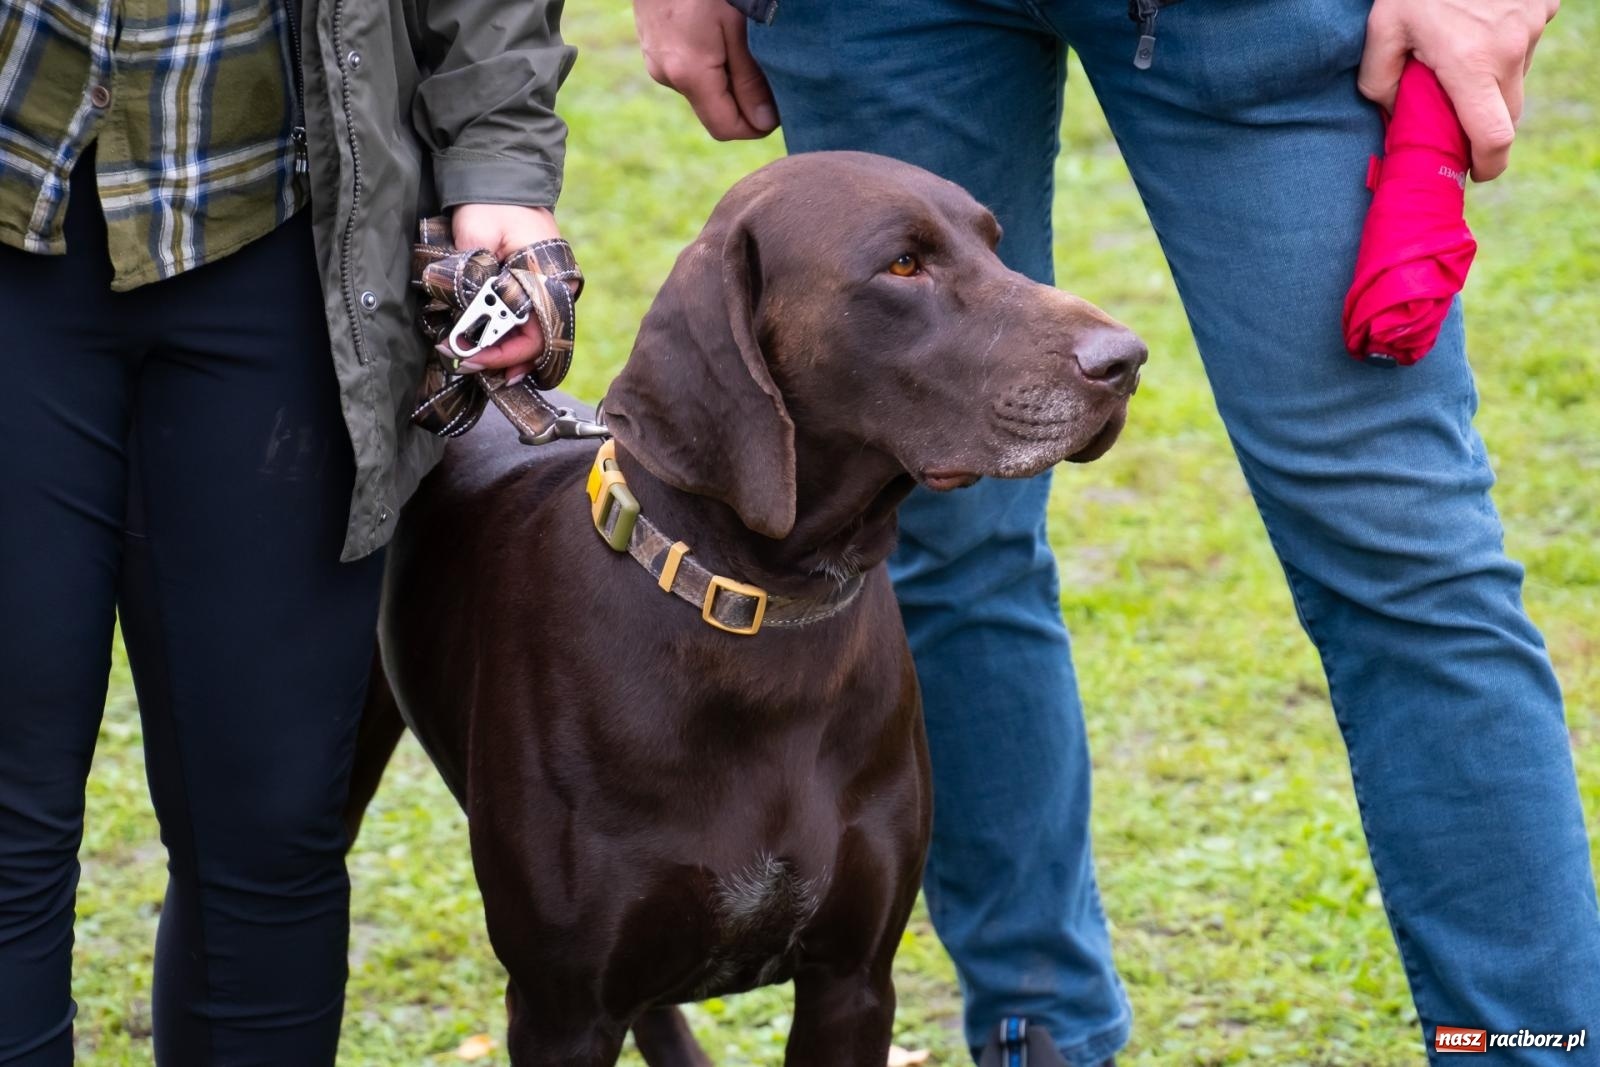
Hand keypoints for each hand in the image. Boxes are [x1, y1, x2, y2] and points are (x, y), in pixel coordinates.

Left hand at [450, 203, 561, 384]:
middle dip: (503, 360)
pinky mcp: (531, 284)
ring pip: (531, 334)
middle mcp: (555, 290)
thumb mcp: (477, 241)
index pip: (537, 335)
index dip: (506, 353)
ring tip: (473, 361)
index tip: (470, 356)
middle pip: (536, 341)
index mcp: (550, 281)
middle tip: (467, 365)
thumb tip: (463, 325)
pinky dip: (505, 334)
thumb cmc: (490, 204)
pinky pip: (524, 319)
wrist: (499, 175)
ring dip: (504, 351)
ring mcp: (545, 289)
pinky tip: (484, 343)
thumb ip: (474, 282)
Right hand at [633, 0, 777, 139]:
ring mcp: (655, 62)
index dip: (757, 126)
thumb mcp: (739, 26)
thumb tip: (764, 122)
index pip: (727, 129)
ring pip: (704, 91)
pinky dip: (711, 64)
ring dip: (729, 79)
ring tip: (743, 43)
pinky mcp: (653, 48)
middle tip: (771, 71)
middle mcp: (667, 75)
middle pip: (716, 113)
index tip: (782, 105)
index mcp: (689, 74)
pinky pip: (689, 71)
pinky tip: (720, 33)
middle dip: (746, 102)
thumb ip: (751, 78)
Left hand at [1359, 0, 1559, 180]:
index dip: (1488, 166)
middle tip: (1453, 122)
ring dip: (1492, 83)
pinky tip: (1477, 29)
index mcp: (1471, 65)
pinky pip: (1526, 44)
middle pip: (1508, 116)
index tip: (1475, 172)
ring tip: (1458, 60)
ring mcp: (1532, 26)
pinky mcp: (1543, 6)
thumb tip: (1395, 115)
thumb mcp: (1382, 29)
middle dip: (1484, 129)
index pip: (1494, 138)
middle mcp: (1510, 50)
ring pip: (1517, 78)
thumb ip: (1380, 82)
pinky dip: (1504, 48)